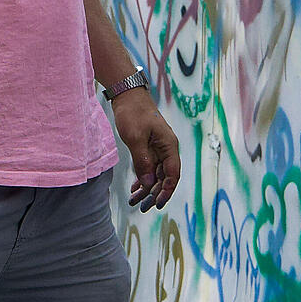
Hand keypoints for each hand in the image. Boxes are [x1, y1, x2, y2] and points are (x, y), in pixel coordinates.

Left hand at [112, 90, 179, 211]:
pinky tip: (136, 189)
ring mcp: (158, 148)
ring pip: (156, 174)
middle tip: (141, 207)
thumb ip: (142, 161)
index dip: (166, 191)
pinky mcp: (149, 147)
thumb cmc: (133, 112)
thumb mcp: (135, 138)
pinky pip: (149, 167)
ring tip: (134, 201)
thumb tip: (148, 183)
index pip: (173, 174)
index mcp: (169, 146)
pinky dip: (143, 178)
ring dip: (146, 188)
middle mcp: (167, 149)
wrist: (127, 95)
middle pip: (165, 177)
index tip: (156, 204)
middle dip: (154, 194)